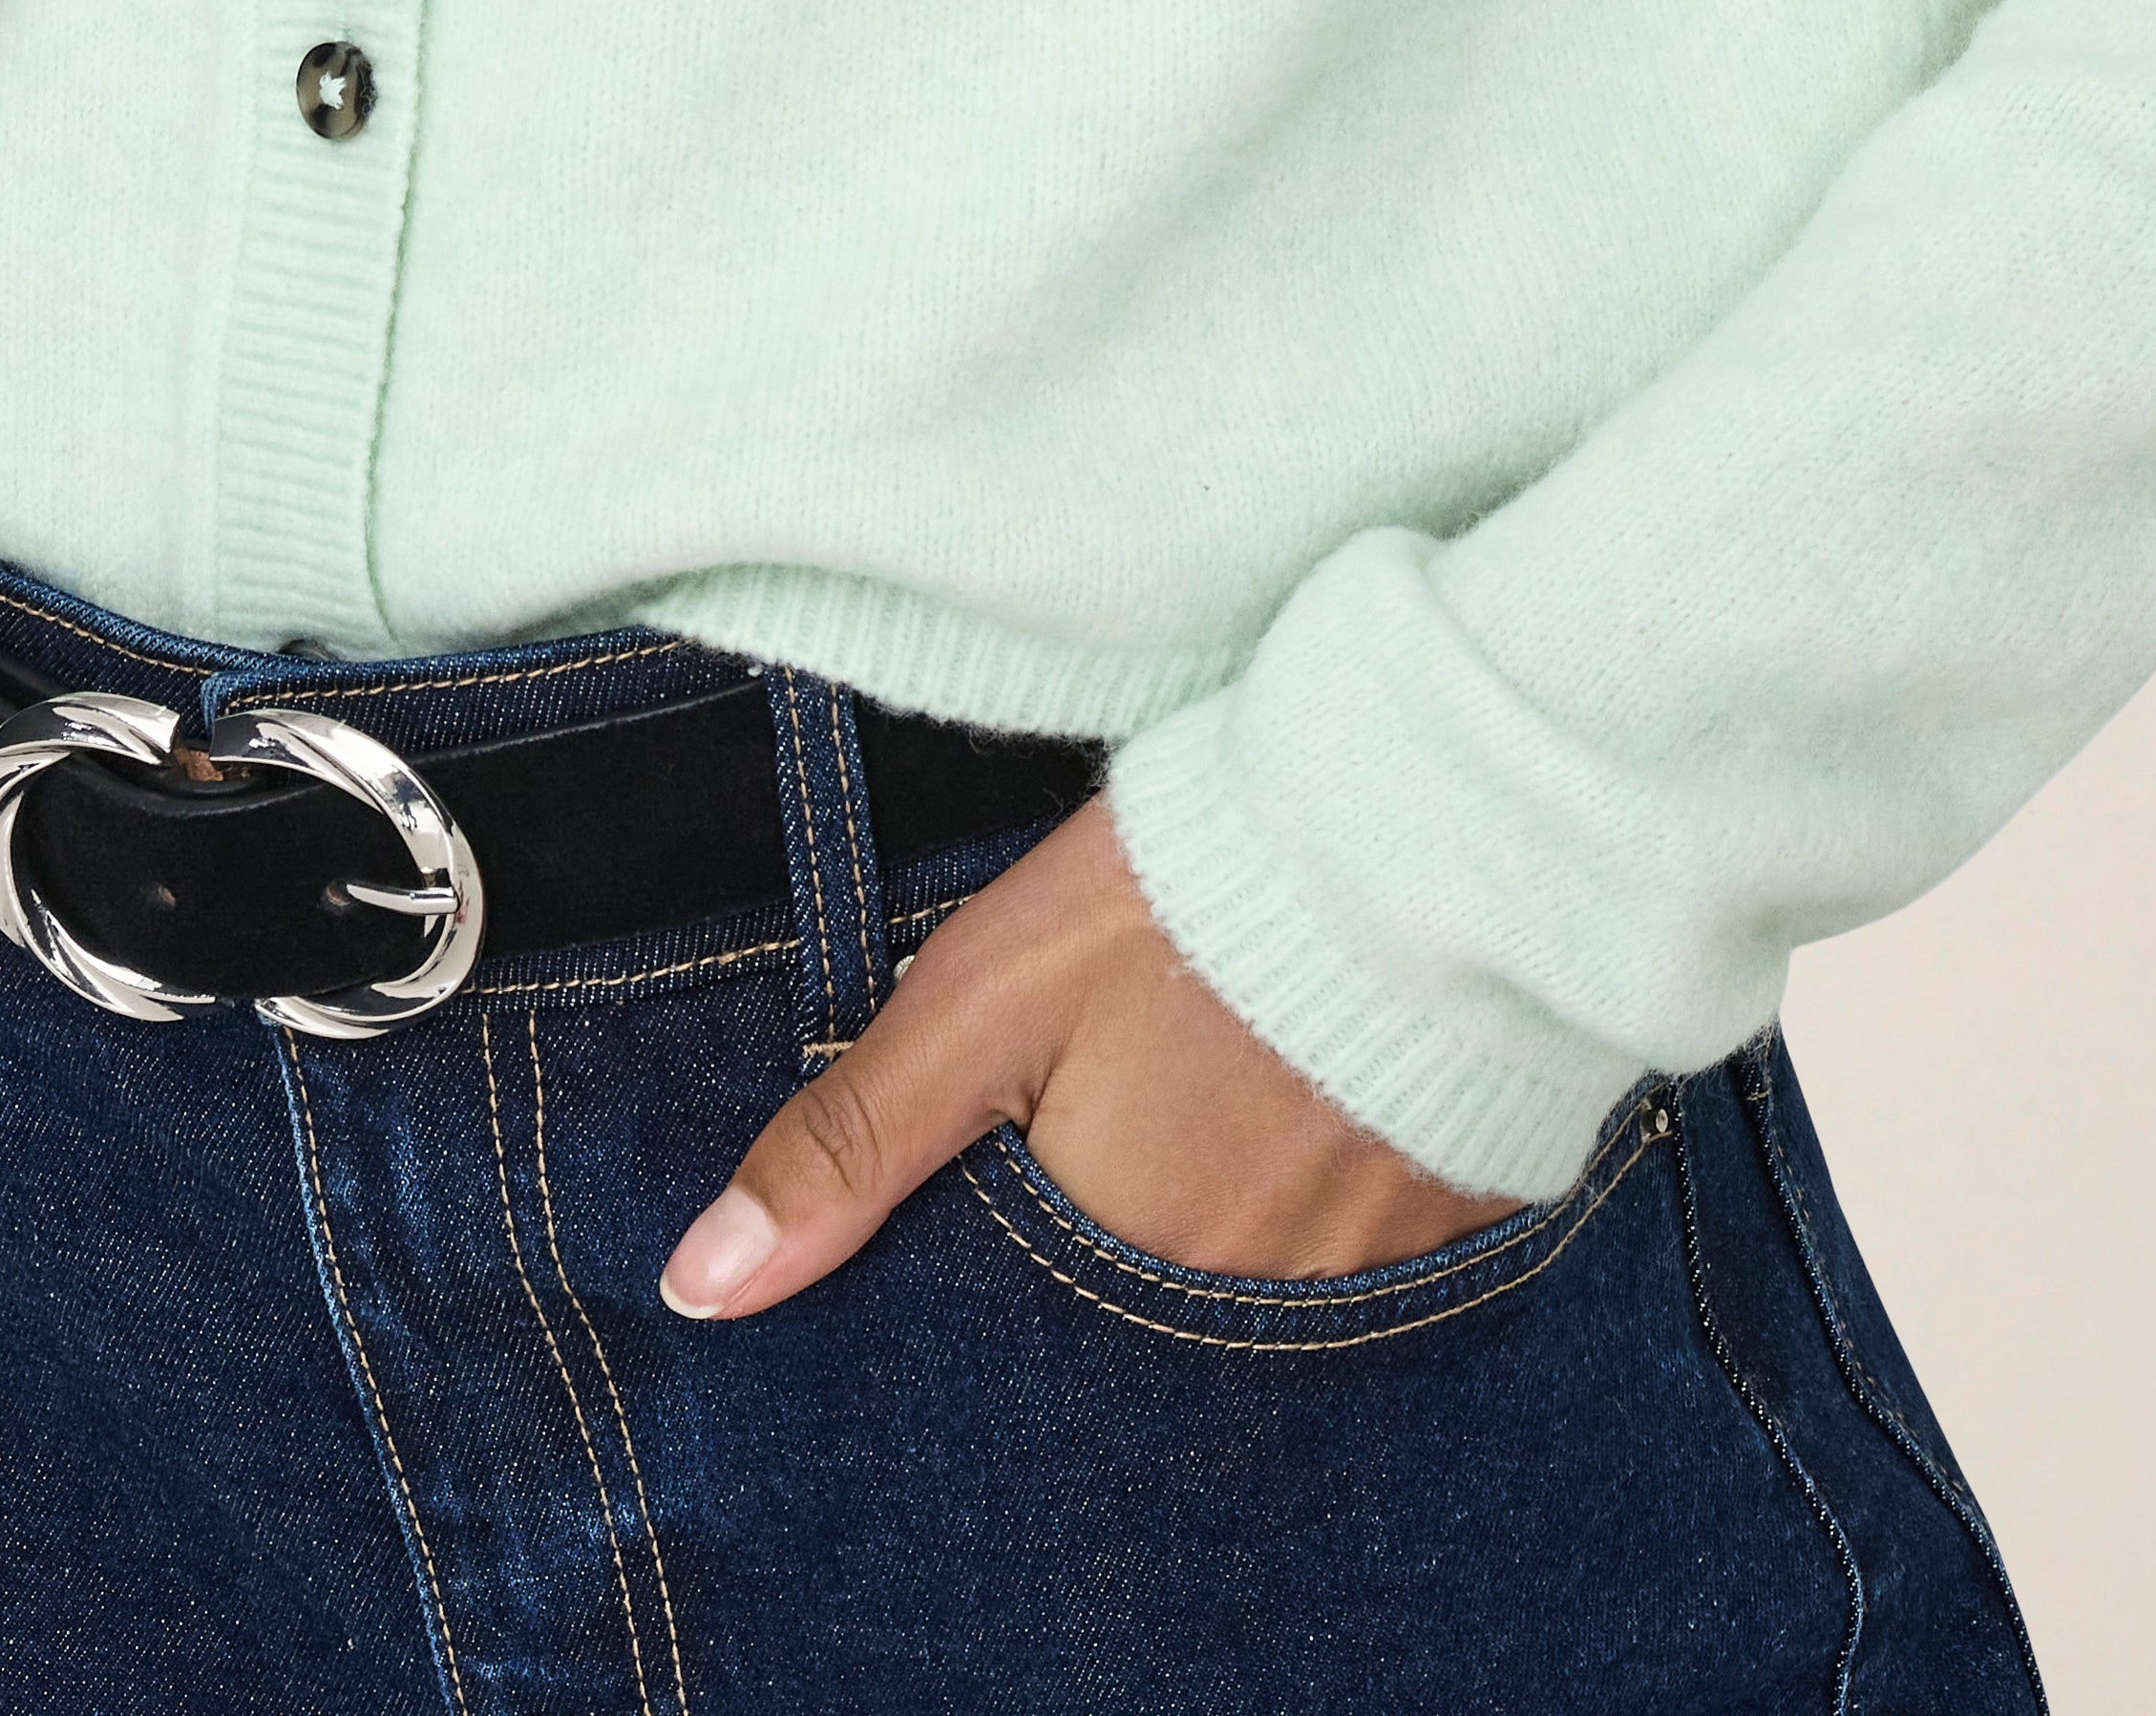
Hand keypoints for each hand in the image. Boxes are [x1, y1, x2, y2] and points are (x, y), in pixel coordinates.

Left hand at [655, 786, 1513, 1315]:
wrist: (1418, 816)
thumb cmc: (1177, 901)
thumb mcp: (982, 1000)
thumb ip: (849, 1146)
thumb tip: (700, 1293)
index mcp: (1119, 1267)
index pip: (1023, 1340)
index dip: (1002, 1266)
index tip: (1012, 1180)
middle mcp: (1244, 1315)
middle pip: (1137, 1319)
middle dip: (1114, 1239)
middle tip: (1129, 1116)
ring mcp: (1368, 1279)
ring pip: (1249, 1287)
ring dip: (1220, 1215)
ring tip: (1215, 1094)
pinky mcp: (1455, 1220)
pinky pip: (1359, 1253)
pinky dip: (1321, 1194)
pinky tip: (1310, 1098)